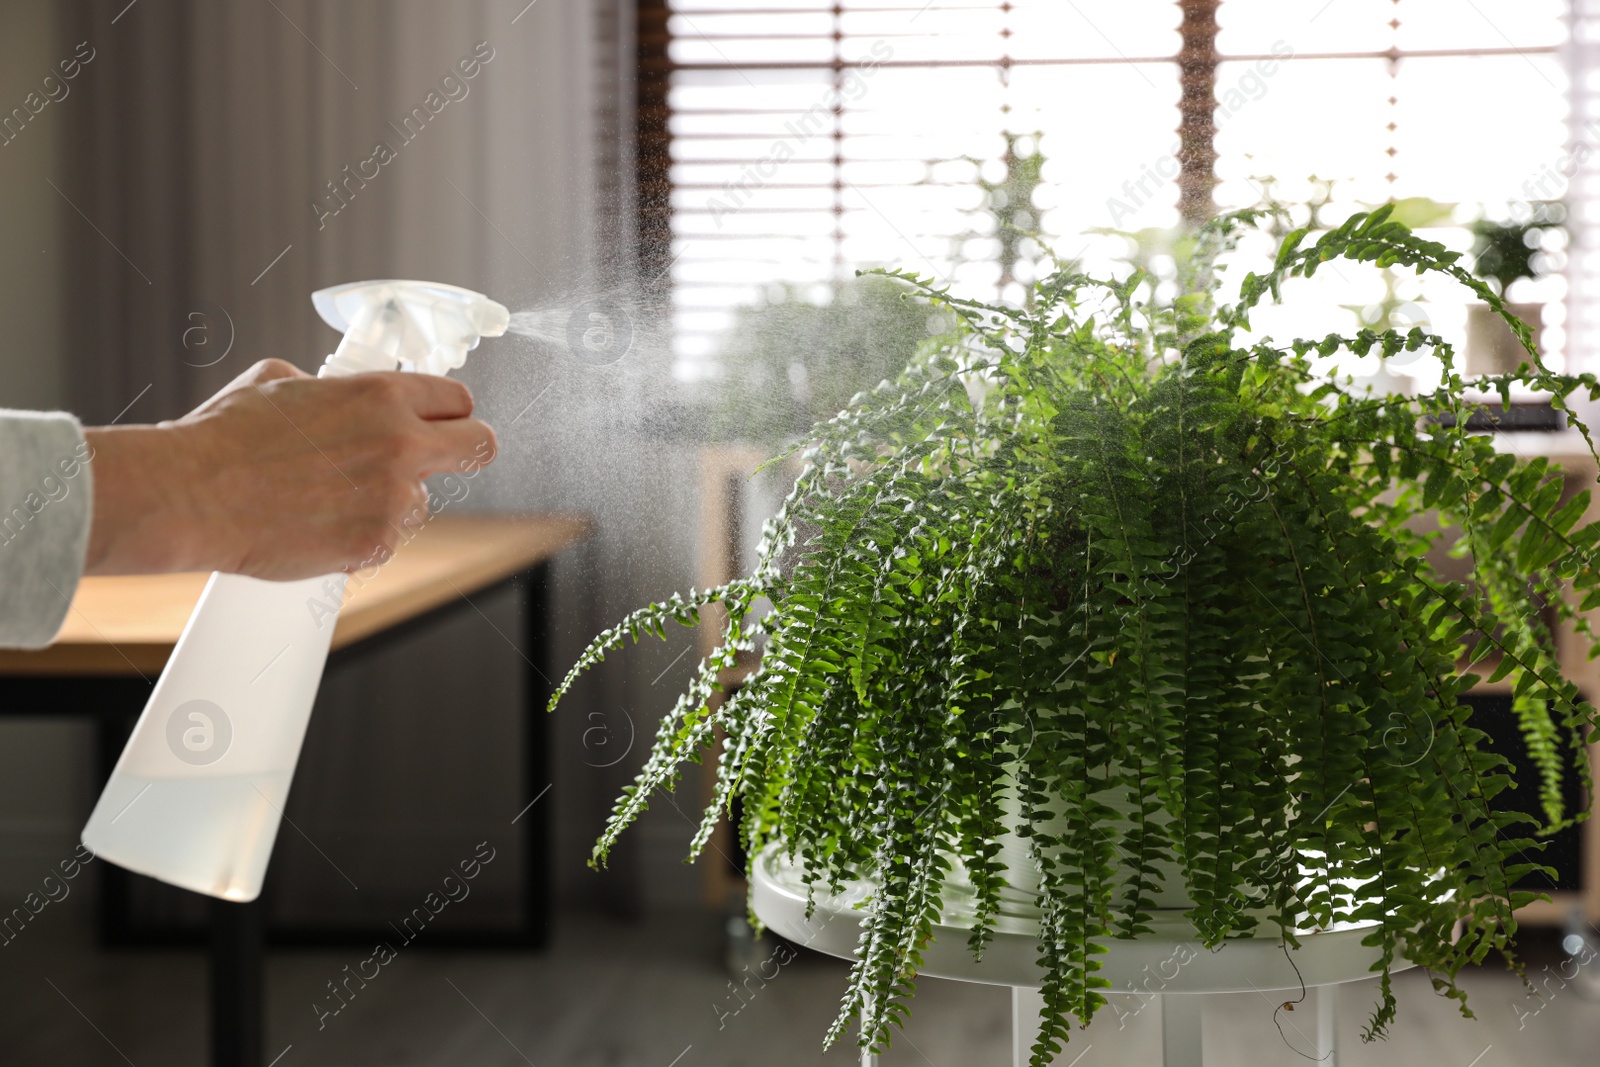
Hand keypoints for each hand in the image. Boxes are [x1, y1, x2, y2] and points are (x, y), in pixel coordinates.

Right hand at [83, 359, 497, 578]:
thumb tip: (339, 393)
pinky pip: (386, 540)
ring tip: (335, 497)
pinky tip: (320, 524)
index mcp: (381, 396)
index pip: (458, 401)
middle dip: (464, 451)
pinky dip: (362, 536)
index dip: (449, 413)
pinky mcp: (373, 545)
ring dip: (395, 501)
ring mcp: (392, 499)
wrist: (192, 495)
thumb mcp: (279, 381)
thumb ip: (332, 388)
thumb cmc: (225, 437)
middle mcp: (399, 445)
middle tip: (437, 459)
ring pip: (423, 502)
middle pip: (480, 447)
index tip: (440, 423)